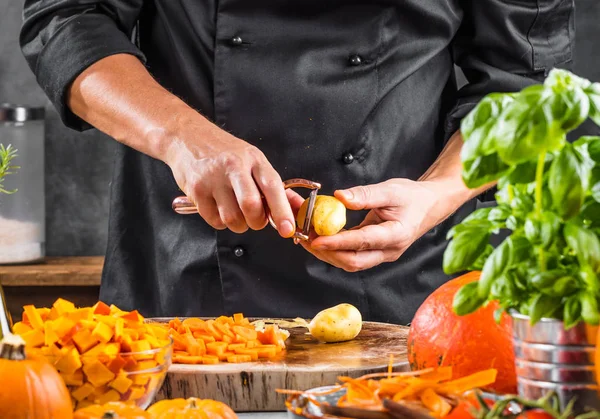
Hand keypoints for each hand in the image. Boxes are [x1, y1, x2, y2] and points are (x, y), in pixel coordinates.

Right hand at [165, 121, 294, 236]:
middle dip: (257, 222)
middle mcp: (234, 166)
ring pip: (232, 218)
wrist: (188, 137)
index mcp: (254, 159)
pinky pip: (214, 220)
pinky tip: (219, 208)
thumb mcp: (252, 160)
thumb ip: (272, 186)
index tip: (287, 229)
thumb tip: (295, 210)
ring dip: (238, 224)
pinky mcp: (196, 190)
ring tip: (236, 212)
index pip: (272, 187)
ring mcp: (213, 178)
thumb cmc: (225, 152)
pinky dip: (220, 222)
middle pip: (251, 206)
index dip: (282, 211)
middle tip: (255, 219)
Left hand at [292, 179, 443, 271]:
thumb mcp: (390, 190)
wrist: (430, 206)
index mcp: (396, 235)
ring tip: (307, 237)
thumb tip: (338, 197)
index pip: (362, 242)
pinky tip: (320, 238)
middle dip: (327, 253)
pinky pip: (352, 256)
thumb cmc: (412, 197)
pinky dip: (334, 249)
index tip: (316, 240)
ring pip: (350, 262)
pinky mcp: (375, 253)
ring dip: (328, 253)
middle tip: (305, 238)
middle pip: (353, 261)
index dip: (337, 243)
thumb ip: (365, 195)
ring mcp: (382, 255)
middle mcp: (389, 251)